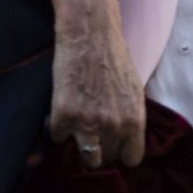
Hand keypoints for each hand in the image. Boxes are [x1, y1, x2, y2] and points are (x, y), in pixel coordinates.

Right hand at [44, 0, 144, 169]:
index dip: (120, 152)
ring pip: (85, 157)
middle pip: (107, 159)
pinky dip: (57, 128)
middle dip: (100, 149)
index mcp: (135, 121)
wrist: (89, 34)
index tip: (112, 145)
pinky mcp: (63, 114)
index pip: (131, 159)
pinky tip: (61, 114)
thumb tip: (123, 139)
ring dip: (80, 147)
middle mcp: (113, 126)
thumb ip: (129, 119)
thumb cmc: (113, 57)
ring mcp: (87, 122)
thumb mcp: (134, 92)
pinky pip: (58, 137)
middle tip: (92, 134)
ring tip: (76, 133)